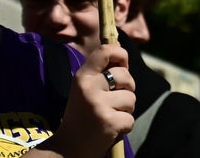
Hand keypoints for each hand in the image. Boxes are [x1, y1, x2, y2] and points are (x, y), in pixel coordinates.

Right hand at [42, 43, 134, 157]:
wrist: (68, 148)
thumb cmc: (81, 115)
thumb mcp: (85, 89)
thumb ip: (101, 72)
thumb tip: (122, 51)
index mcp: (82, 76)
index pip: (105, 50)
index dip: (121, 54)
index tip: (123, 64)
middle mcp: (89, 87)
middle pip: (126, 76)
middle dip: (127, 88)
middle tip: (113, 101)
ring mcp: (99, 105)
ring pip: (131, 98)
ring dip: (125, 109)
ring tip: (109, 115)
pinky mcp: (109, 122)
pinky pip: (130, 118)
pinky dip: (124, 126)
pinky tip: (110, 129)